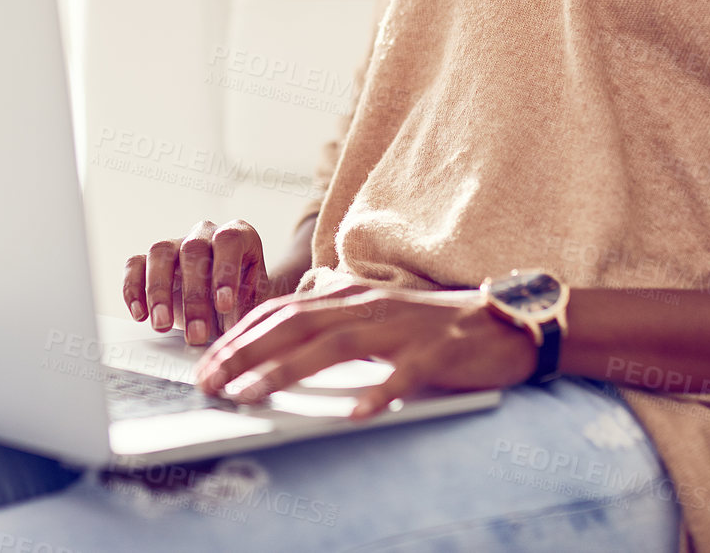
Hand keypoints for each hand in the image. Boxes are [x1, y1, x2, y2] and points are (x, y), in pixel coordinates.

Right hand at [122, 219, 272, 345]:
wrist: (226, 306)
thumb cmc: (244, 302)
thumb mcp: (255, 305)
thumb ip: (247, 312)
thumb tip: (237, 333)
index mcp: (238, 235)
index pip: (229, 240)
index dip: (225, 271)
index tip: (224, 306)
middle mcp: (204, 234)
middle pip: (193, 250)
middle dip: (194, 295)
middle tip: (196, 333)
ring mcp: (175, 244)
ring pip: (159, 253)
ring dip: (159, 291)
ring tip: (162, 325)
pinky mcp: (150, 260)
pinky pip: (135, 264)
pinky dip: (133, 289)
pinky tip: (140, 315)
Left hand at [190, 284, 538, 418]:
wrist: (501, 323)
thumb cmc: (428, 328)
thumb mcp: (370, 320)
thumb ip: (329, 331)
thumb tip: (274, 357)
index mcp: (349, 294)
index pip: (281, 310)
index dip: (240, 335)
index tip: (208, 362)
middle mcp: (369, 304)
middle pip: (296, 324)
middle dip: (246, 352)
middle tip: (211, 381)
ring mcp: (402, 328)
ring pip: (336, 346)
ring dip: (287, 370)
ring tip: (252, 394)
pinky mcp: (436, 354)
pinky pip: (403, 375)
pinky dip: (378, 393)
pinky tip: (355, 414)